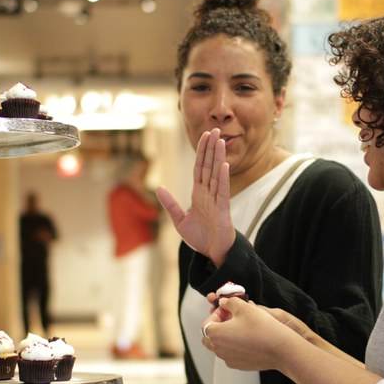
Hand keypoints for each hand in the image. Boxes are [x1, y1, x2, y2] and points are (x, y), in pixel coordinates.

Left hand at [156, 129, 235, 265]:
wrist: (213, 254)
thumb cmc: (200, 237)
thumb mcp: (179, 220)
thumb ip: (170, 204)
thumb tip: (159, 187)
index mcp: (199, 194)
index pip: (200, 168)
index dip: (201, 152)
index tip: (205, 136)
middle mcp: (209, 194)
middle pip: (209, 166)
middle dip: (211, 148)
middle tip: (214, 129)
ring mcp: (217, 200)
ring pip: (217, 174)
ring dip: (218, 157)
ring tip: (220, 140)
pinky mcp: (223, 210)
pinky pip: (223, 191)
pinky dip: (223, 178)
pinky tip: (224, 165)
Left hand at [200, 297, 297, 371]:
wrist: (280, 348)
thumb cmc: (262, 327)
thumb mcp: (244, 306)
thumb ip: (229, 302)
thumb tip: (224, 302)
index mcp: (215, 334)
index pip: (206, 322)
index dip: (216, 313)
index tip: (227, 309)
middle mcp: (218, 350)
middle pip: (209, 336)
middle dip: (217, 325)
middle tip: (231, 317)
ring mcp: (228, 359)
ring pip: (220, 346)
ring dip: (225, 335)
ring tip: (241, 326)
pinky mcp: (239, 365)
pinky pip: (231, 354)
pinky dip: (234, 346)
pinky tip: (248, 338)